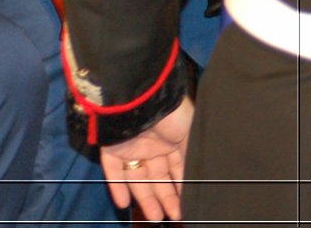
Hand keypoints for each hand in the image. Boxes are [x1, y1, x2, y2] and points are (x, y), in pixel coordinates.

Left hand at [99, 98, 192, 221]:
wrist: (144, 95)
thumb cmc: (171, 112)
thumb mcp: (190, 134)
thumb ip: (191, 156)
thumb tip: (198, 178)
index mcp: (170, 141)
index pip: (175, 170)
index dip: (181, 188)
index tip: (188, 205)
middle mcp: (150, 145)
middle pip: (157, 177)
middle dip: (165, 198)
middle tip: (174, 216)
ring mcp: (130, 146)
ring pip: (136, 178)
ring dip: (145, 198)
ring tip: (156, 218)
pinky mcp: (112, 146)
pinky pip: (112, 169)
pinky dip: (116, 186)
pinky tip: (123, 204)